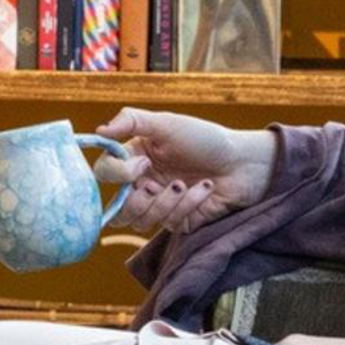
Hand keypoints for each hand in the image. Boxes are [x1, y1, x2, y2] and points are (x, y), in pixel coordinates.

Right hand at [94, 109, 279, 240]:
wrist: (245, 162)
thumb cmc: (206, 139)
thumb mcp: (167, 123)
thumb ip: (132, 121)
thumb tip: (99, 130)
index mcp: (135, 159)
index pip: (104, 173)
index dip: (118, 174)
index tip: (143, 164)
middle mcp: (143, 184)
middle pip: (118, 209)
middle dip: (139, 199)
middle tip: (160, 183)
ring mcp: (160, 205)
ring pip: (141, 221)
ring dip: (167, 202)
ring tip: (186, 184)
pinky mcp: (179, 221)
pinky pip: (169, 223)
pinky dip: (189, 203)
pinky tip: (205, 187)